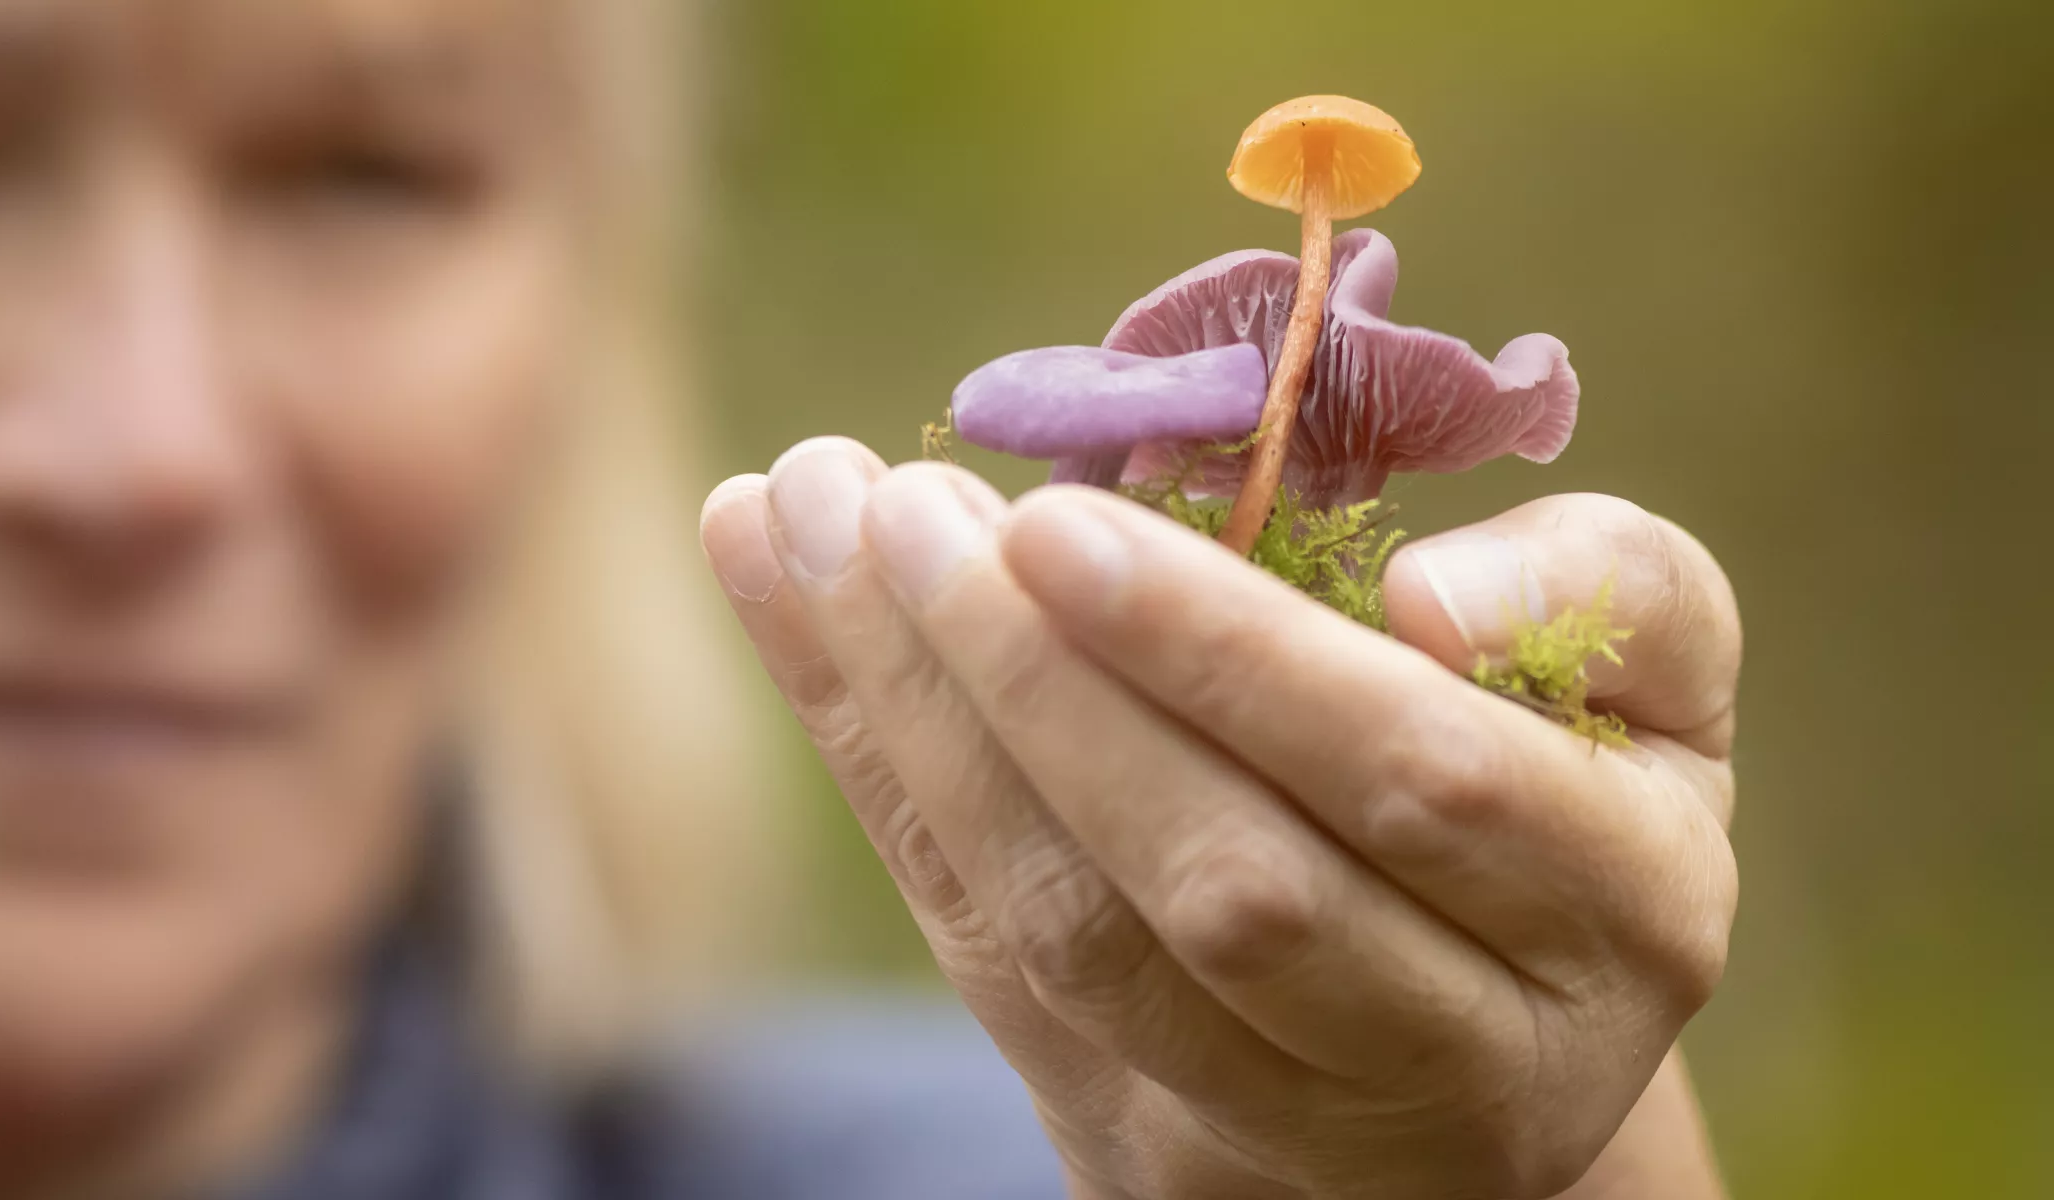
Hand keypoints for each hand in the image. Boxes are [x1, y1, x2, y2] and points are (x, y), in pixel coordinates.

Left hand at [700, 438, 1738, 1199]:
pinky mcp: (1134, 1110)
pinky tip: (785, 582)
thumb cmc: (1568, 771)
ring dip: (924, 721)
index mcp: (1617, 911)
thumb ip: (1604, 588)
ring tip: (815, 522)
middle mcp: (1468, 1055)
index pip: (1415, 783)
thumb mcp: (1650, 666)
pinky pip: (983, 937)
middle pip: (1227, 889)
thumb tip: (1425, 599)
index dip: (1230, 660)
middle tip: (904, 508)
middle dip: (1043, 690)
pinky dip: (876, 754)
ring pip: (1079, 938)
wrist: (1483, 1019)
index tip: (1056, 520)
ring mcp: (1288, 1114)